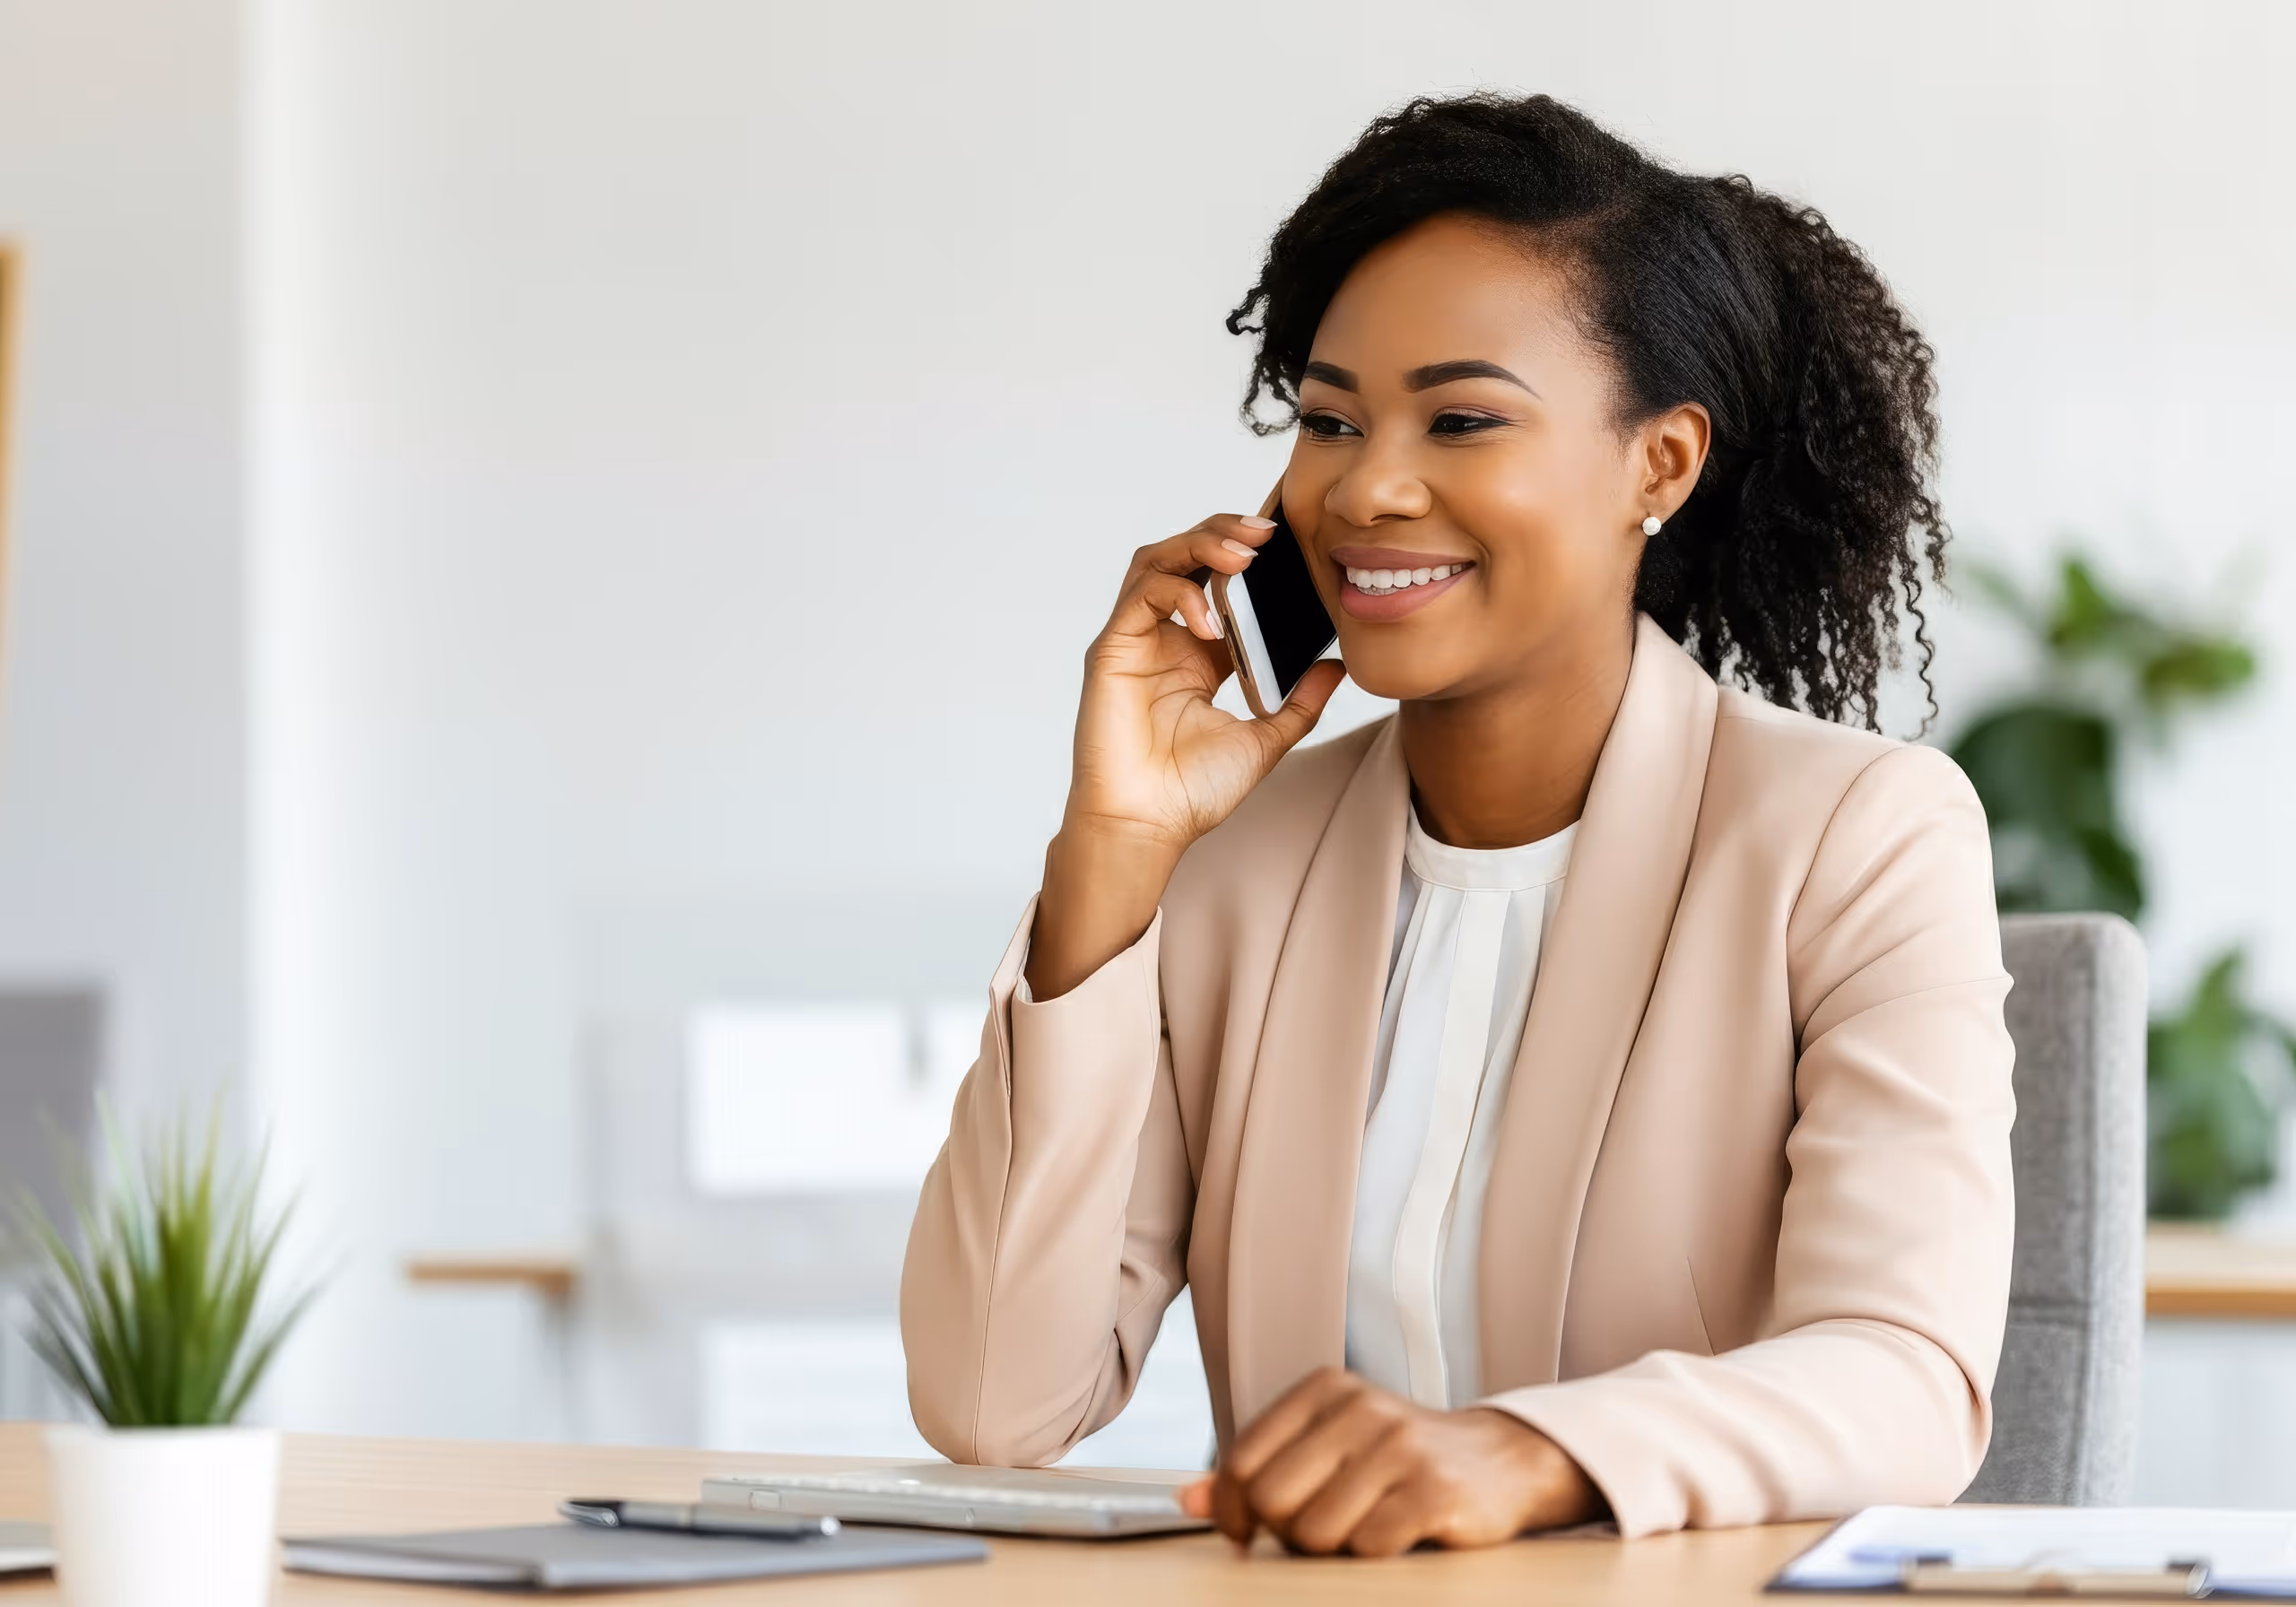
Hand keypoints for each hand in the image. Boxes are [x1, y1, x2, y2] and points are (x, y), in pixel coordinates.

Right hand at [1026, 513, 1344, 998]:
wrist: (1149, 827)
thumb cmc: (1191, 791)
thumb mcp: (1265, 739)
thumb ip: (1299, 703)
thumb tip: (1336, 667)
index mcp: (1197, 653)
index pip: (1220, 579)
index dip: (1247, 552)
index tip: (1288, 541)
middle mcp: (1164, 638)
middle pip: (1185, 555)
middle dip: (1223, 532)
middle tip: (1266, 531)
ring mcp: (1134, 640)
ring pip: (1157, 561)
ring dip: (1198, 545)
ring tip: (1241, 554)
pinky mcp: (1111, 651)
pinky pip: (1140, 597)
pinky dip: (1177, 594)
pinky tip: (1210, 619)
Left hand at [1177, 1366, 1601, 1556]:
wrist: (1499, 1461)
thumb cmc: (1396, 1459)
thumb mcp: (1326, 1446)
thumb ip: (1259, 1469)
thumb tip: (1189, 1500)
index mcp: (1325, 1389)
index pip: (1242, 1460)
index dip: (1233, 1511)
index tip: (1246, 1532)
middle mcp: (1361, 1409)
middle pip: (1273, 1500)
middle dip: (1286, 1533)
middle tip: (1314, 1533)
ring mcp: (1401, 1448)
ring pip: (1317, 1532)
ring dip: (1330, 1550)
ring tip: (1357, 1531)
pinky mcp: (1435, 1491)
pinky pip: (1369, 1546)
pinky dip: (1372, 1554)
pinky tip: (1394, 1535)